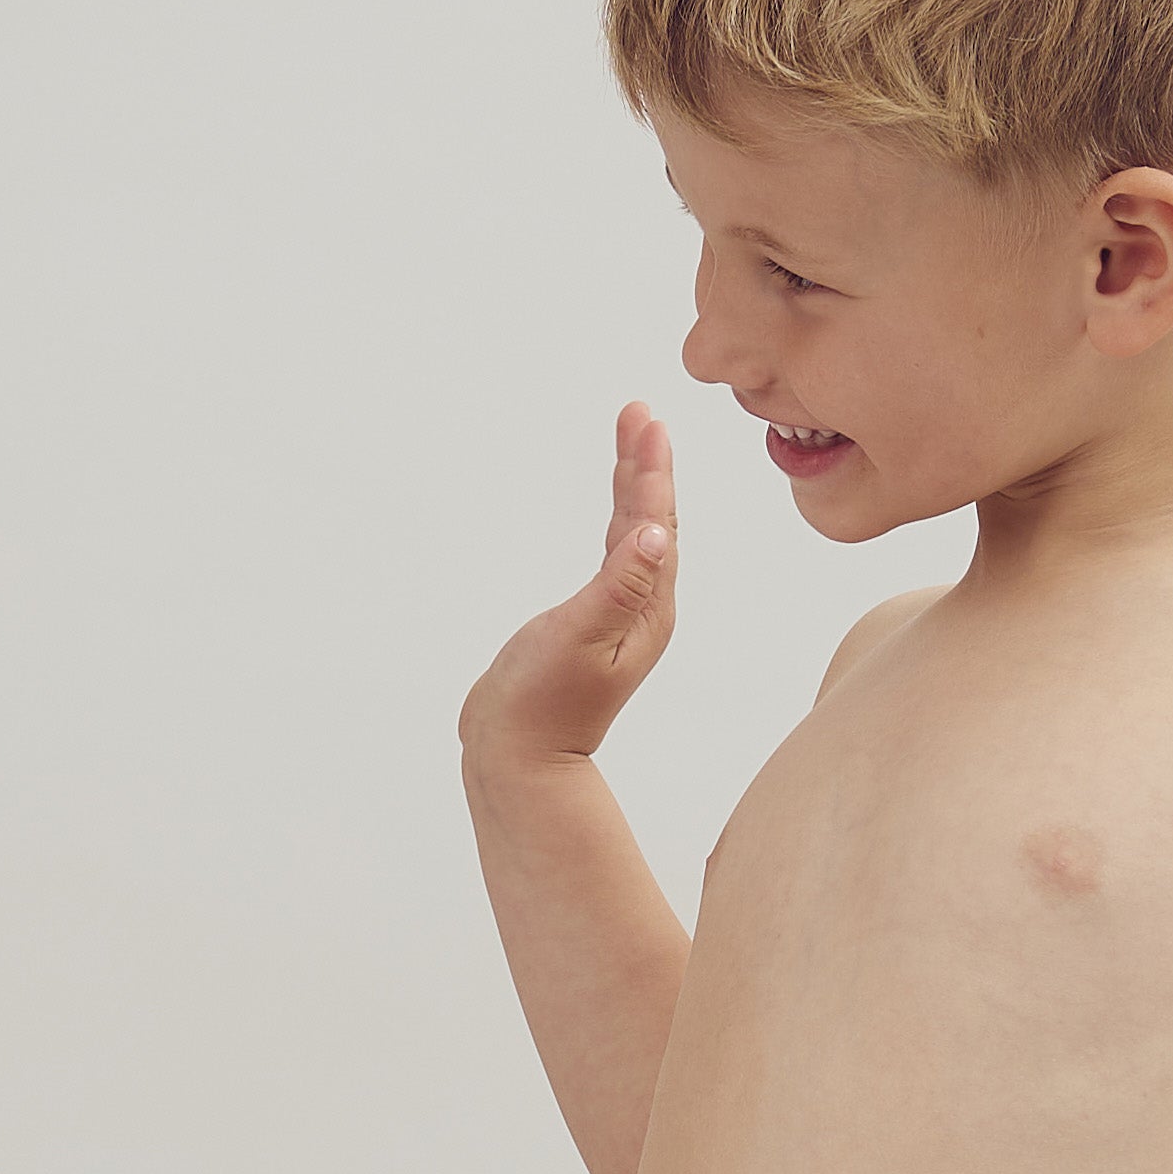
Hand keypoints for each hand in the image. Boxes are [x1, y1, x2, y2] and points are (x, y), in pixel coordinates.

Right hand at [463, 406, 678, 773]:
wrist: (517, 761)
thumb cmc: (540, 705)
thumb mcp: (579, 638)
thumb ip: (618, 585)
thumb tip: (654, 532)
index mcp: (647, 609)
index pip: (655, 523)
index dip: (650, 469)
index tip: (646, 419)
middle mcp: (642, 609)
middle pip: (652, 521)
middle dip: (646, 464)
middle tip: (639, 412)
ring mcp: (619, 617)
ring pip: (635, 535)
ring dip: (635, 486)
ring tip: (631, 438)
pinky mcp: (592, 624)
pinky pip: (616, 556)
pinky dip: (618, 520)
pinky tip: (617, 510)